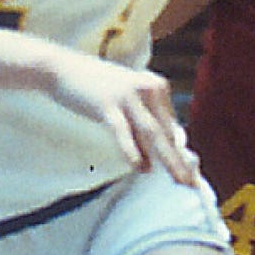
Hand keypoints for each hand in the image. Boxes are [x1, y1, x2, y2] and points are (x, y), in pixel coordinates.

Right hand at [50, 52, 198, 184]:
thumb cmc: (95, 89)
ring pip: (152, 134)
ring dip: (168, 160)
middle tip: (192, 186)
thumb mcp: (127, 103)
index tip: (192, 178)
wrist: (62, 68)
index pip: (172, 128)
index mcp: (157, 87)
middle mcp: (149, 89)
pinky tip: (141, 168)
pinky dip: (131, 150)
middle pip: (167, 133)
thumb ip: (142, 124)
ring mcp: (128, 95)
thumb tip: (155, 160)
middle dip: (180, 162)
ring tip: (179, 181)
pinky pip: (122, 131)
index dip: (182, 155)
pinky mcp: (108, 103)